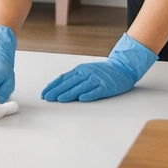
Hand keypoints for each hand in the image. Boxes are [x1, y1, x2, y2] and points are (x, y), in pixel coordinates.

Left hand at [42, 33, 156, 102]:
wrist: (123, 68)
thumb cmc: (103, 72)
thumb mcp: (86, 71)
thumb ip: (74, 78)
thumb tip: (58, 86)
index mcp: (80, 70)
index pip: (63, 78)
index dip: (53, 86)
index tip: (44, 92)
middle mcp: (87, 73)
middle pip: (69, 83)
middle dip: (56, 91)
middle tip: (47, 98)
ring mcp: (97, 80)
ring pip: (80, 87)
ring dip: (69, 94)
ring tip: (59, 99)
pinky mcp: (107, 86)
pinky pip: (96, 91)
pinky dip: (88, 95)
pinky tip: (81, 99)